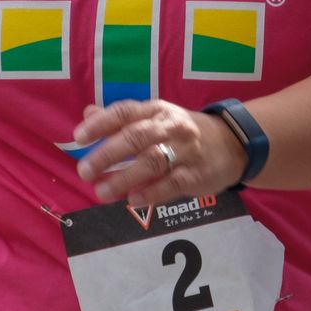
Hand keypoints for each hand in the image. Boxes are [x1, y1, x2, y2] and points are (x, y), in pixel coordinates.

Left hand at [72, 100, 246, 207]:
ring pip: (153, 161)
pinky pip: (173, 183)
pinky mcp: (196, 175)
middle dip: (107, 155)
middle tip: (84, 172)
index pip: (124, 112)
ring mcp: (185, 150)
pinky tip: (134, 200)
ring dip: (124, 177)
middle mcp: (170, 126)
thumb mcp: (155, 117)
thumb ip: (121, 118)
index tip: (78, 138)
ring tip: (102, 192)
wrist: (233, 143)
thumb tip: (87, 113)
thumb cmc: (182, 131)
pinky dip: (152, 192)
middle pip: (136, 137)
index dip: (100, 124)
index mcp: (156, 110)